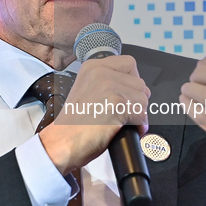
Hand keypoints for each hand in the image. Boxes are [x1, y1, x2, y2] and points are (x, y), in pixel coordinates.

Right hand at [39, 55, 149, 175]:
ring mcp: (109, 86)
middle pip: (139, 82)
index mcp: (93, 66)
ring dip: (137, 115)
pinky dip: (138, 126)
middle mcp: (101, 72)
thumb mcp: (87, 90)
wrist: (62, 142)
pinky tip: (124, 130)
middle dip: (136, 101)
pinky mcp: (117, 104)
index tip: (125, 95)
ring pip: (143, 99)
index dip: (132, 82)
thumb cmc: (74, 124)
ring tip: (122, 123)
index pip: (129, 63)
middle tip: (123, 113)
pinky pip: (142, 115)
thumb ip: (108, 83)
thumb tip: (136, 90)